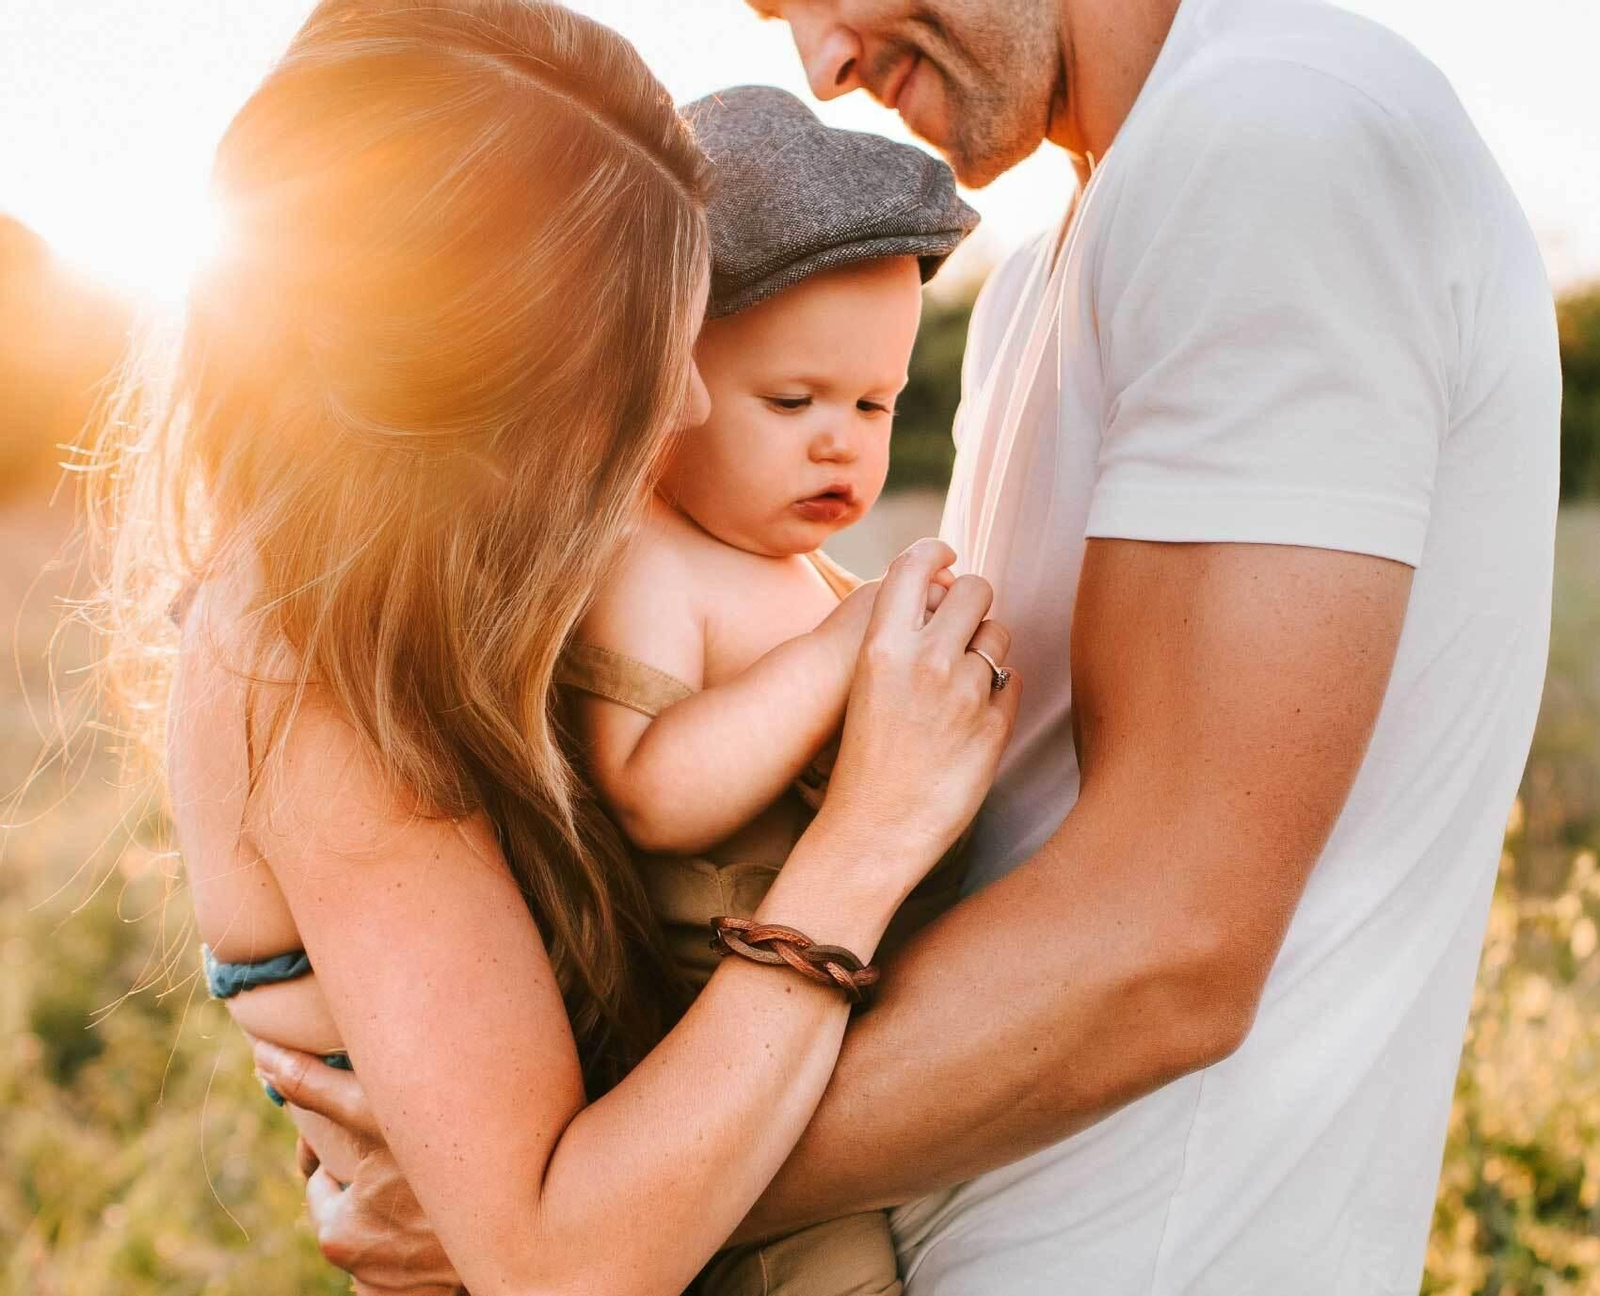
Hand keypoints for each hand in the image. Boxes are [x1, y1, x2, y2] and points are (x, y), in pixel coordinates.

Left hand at [253, 1041, 463, 1295]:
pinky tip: (441, 1217)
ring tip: (427, 1181)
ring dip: (396, 1216)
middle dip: (369, 1186)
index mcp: (338, 1233)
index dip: (338, 1156)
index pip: (320, 1185)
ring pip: (383, 1241)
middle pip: (353, 1214)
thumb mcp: (374, 1111)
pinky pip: (411, 1269)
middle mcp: (363, 1273)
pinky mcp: (432, 1295)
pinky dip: (420, 1246)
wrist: (526, 1211)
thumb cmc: (444, 1154)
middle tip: (404, 1154)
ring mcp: (399, 1289)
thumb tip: (262, 1056)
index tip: (369, 1135)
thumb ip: (315, 1086)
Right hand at [818, 538, 1018, 881]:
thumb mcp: (862, 684)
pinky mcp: (994, 728)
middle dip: (973, 599)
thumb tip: (942, 589)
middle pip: (974, 588)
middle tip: (963, 621)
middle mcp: (927, 662)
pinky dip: (998, 694)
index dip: (934, 551)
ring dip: (988, 648)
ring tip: (962, 681)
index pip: (914, 564)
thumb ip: (897, 637)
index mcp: (881, 647)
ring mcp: (965, 694)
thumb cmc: (860, 758)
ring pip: (999, 635)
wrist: (869, 833)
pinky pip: (1013, 683)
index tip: (946, 555)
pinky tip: (970, 720)